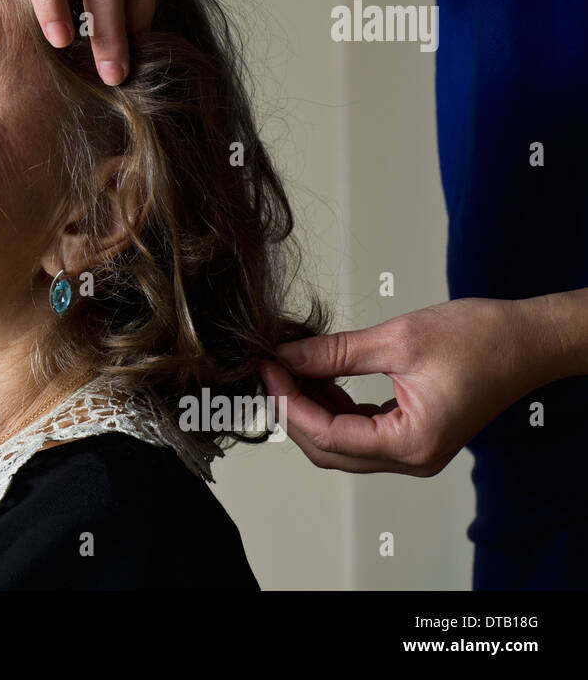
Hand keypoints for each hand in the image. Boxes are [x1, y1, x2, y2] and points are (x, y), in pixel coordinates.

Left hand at [259, 297, 549, 475]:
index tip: (267, 370)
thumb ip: (336, 353)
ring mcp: (414, 451)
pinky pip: (360, 433)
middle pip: (330, 451)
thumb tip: (287, 356)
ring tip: (292, 369)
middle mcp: (413, 458)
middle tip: (271, 371)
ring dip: (312, 410)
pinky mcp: (413, 435)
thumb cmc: (482, 339)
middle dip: (294, 411)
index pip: (329, 437)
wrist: (528, 340)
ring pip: (342, 445)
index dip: (290, 404)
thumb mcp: (398, 340)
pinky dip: (335, 408)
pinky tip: (321, 377)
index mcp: (412, 443)